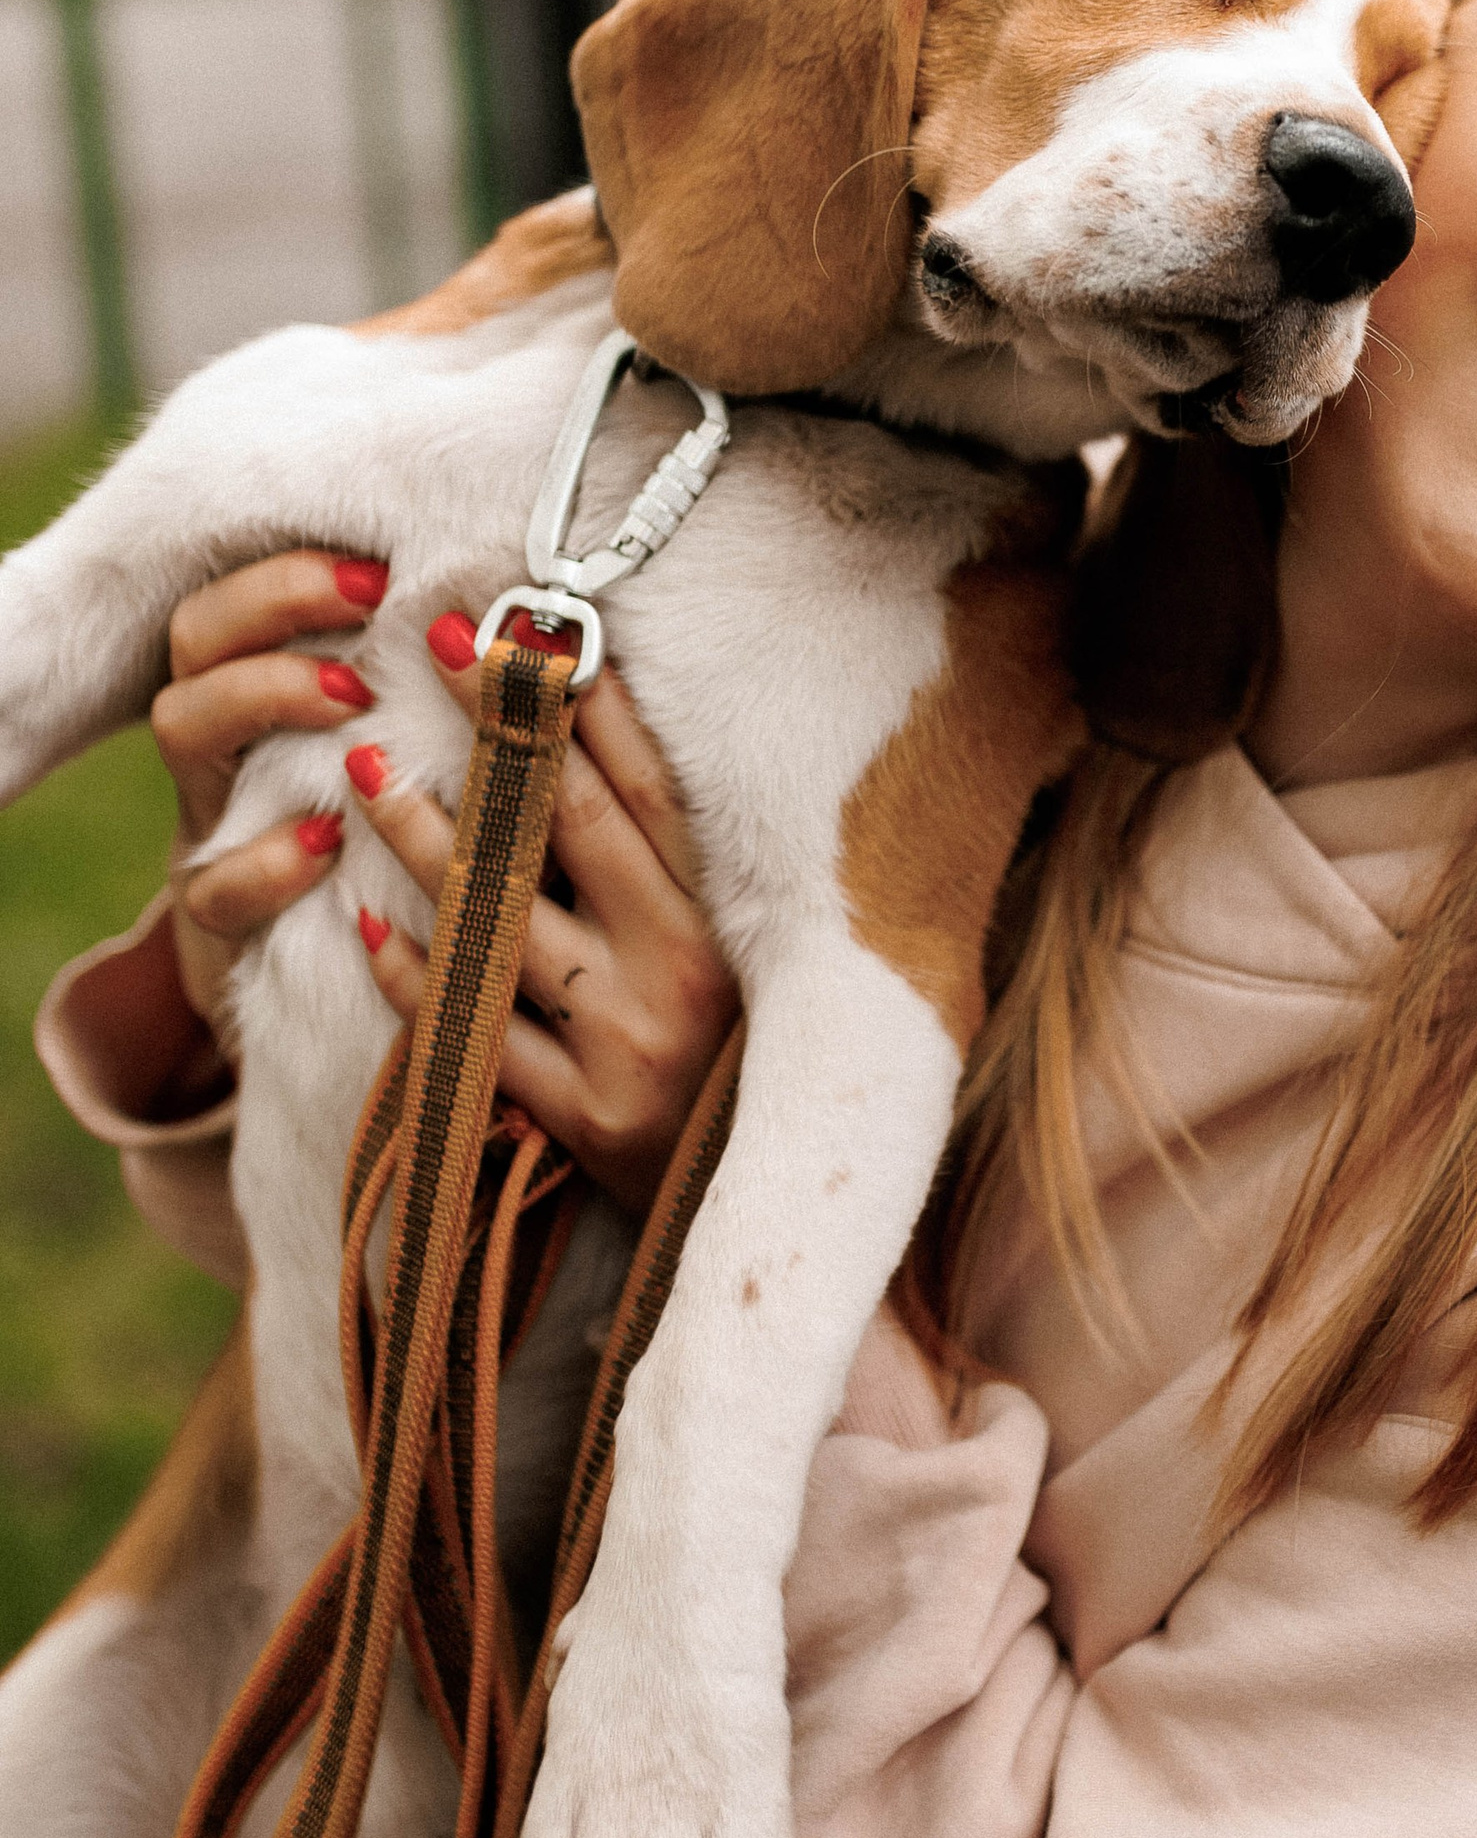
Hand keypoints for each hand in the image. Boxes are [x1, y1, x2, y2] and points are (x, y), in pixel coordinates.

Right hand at [155, 550, 395, 1034]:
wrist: (333, 986)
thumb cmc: (398, 843)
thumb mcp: (416, 764)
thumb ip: (440, 700)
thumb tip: (531, 625)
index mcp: (268, 696)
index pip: (244, 597)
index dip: (293, 572)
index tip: (382, 572)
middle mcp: (225, 749)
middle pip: (194, 641)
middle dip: (274, 606)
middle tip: (369, 609)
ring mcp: (211, 827)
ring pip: (180, 729)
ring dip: (265, 694)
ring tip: (354, 702)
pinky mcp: (221, 923)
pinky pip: (211, 885)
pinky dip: (268, 859)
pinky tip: (327, 842)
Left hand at [348, 618, 736, 1215]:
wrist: (750, 1214)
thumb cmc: (740, 1064)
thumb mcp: (746, 956)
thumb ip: (687, 869)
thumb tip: (611, 736)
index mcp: (735, 921)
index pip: (650, 786)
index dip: (587, 701)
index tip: (528, 623)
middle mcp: (687, 972)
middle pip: (573, 824)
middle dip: (500, 728)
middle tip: (434, 645)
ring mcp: (627, 1045)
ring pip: (506, 918)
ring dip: (427, 838)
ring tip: (365, 772)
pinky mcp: (578, 1118)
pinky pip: (475, 1032)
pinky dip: (418, 978)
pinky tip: (367, 926)